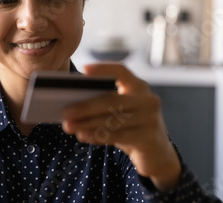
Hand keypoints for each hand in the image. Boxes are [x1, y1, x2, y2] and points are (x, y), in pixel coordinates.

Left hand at [61, 63, 181, 191]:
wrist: (158, 154)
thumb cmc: (132, 127)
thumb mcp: (123, 111)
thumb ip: (106, 103)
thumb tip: (73, 102)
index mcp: (139, 86)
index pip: (121, 71)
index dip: (103, 69)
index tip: (84, 69)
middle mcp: (148, 100)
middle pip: (111, 100)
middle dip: (85, 106)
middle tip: (65, 111)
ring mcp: (150, 119)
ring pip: (112, 120)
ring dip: (87, 123)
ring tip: (69, 126)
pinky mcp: (148, 138)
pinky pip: (117, 136)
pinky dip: (97, 136)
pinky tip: (83, 136)